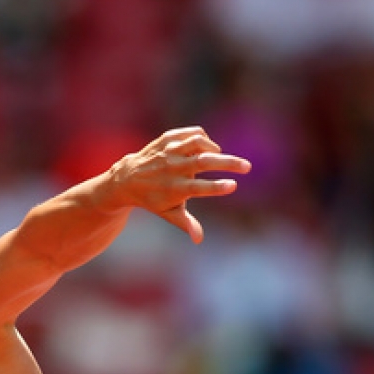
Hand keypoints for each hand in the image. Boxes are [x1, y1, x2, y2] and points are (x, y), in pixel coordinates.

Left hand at [109, 126, 251, 242]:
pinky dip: (204, 137)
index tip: (233, 185)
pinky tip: (207, 146)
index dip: (216, 187)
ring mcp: (169, 151)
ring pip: (198, 142)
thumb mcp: (168, 213)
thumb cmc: (153, 199)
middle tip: (246, 167)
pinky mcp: (167, 139)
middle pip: (204, 162)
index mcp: (175, 189)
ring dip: (214, 148)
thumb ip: (186, 223)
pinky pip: (191, 133)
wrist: (126, 179)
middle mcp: (172, 168)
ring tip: (219, 155)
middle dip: (228, 163)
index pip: (199, 188)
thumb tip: (199, 240)